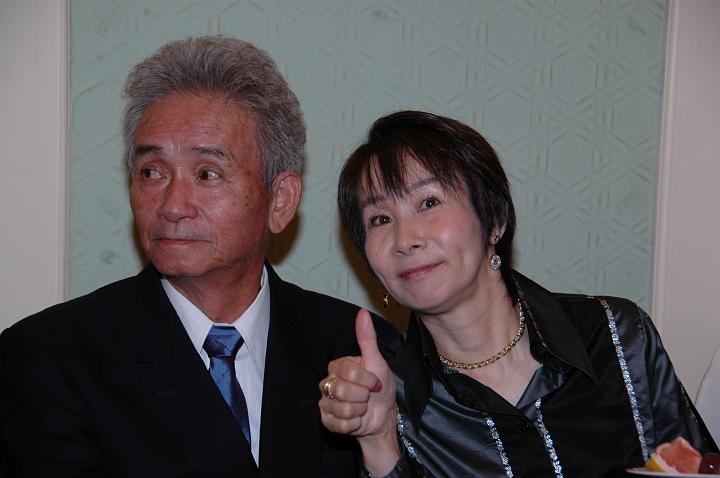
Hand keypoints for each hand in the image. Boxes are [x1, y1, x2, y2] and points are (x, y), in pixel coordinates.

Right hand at [319, 309, 399, 474]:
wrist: (383, 415)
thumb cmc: (380, 386)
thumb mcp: (377, 361)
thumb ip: (367, 338)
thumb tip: (362, 313)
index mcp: (338, 366)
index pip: (349, 371)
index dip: (366, 379)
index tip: (374, 381)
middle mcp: (327, 382)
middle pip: (341, 390)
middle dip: (362, 396)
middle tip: (367, 395)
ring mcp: (325, 402)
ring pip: (341, 409)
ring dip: (359, 410)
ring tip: (362, 407)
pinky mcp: (327, 421)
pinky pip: (339, 424)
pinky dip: (354, 423)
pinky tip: (357, 419)